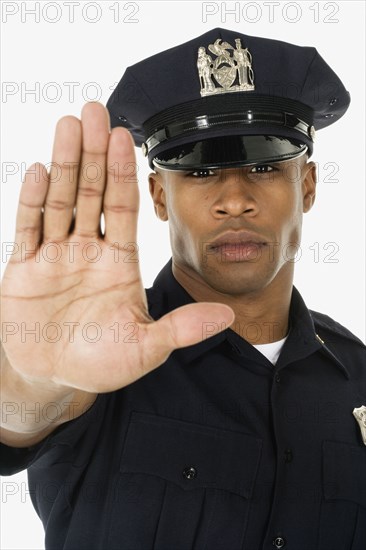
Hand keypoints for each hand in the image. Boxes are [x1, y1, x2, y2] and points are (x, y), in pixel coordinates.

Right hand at [1, 102, 233, 392]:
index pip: (123, 207)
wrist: (56, 377)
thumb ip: (182, 329)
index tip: (127, 138)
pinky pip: (29, 228)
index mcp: (119, 262)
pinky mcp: (26, 268)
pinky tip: (39, 171)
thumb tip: (228, 316)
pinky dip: (32, 201)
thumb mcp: (146, 348)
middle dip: (94, 153)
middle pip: (91, 192)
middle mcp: (88, 250)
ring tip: (69, 125)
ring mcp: (56, 256)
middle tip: (97, 111)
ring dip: (64, 163)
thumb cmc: (101, 361)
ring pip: (61, 201)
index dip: (123, 173)